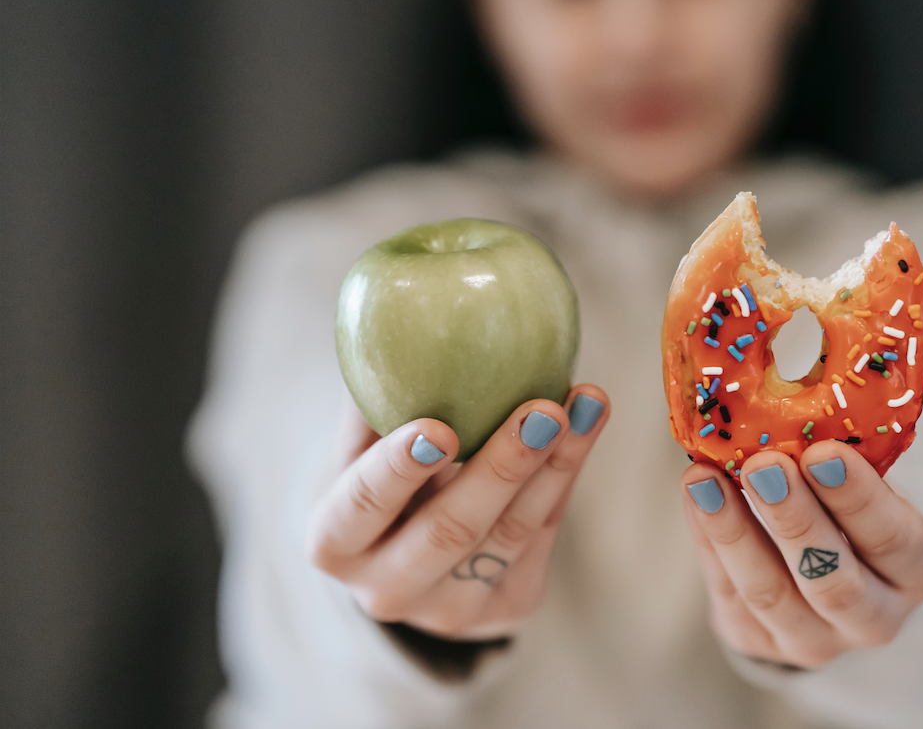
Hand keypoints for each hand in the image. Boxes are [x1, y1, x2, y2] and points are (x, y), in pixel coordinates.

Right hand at [307, 386, 608, 639]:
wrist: (408, 557)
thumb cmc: (379, 476)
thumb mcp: (360, 445)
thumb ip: (375, 397)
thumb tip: (398, 314)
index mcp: (334, 543)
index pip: (362, 506)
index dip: (398, 469)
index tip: (438, 427)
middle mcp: (386, 591)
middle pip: (450, 530)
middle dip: (501, 468)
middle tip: (542, 409)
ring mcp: (449, 611)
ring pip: (510, 535)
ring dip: (555, 464)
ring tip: (585, 404)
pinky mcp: (506, 609)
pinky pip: (542, 536)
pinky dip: (565, 475)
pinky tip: (586, 425)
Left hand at [681, 441, 922, 667]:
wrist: (819, 574)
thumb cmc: (847, 507)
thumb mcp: (865, 482)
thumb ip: (842, 455)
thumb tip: (794, 392)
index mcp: (916, 569)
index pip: (896, 540)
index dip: (860, 499)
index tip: (824, 452)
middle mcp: (874, 618)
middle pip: (833, 580)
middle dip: (795, 519)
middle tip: (764, 464)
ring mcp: (813, 640)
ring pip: (770, 593)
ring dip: (734, 531)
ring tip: (705, 478)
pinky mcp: (756, 642)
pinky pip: (727, 590)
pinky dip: (708, 538)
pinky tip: (696, 493)